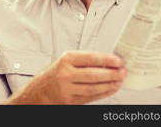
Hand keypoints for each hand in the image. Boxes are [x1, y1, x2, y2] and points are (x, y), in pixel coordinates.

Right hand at [5, 51, 125, 103]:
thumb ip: (84, 61)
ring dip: (110, 85)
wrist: (37, 93)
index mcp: (66, 60)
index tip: (118, 61)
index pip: (90, 58)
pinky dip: (103, 93)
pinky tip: (110, 89)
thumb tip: (107, 61)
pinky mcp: (71, 101)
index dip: (107, 60)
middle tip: (122, 72)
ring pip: (94, 88)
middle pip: (94, 74)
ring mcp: (68, 89)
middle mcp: (66, 74)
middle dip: (112, 74)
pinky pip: (91, 97)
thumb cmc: (53, 75)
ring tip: (119, 81)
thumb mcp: (65, 61)